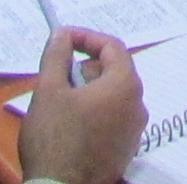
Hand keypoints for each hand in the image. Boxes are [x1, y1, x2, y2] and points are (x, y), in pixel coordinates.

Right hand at [16, 28, 145, 183]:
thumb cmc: (55, 138)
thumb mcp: (48, 90)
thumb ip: (57, 56)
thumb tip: (62, 34)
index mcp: (125, 86)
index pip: (113, 46)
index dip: (86, 37)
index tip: (63, 38)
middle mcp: (138, 106)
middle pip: (115, 71)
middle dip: (86, 67)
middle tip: (59, 76)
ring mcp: (134, 131)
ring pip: (113, 96)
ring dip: (89, 91)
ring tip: (61, 102)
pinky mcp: (125, 150)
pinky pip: (113, 119)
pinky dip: (95, 112)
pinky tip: (71, 124)